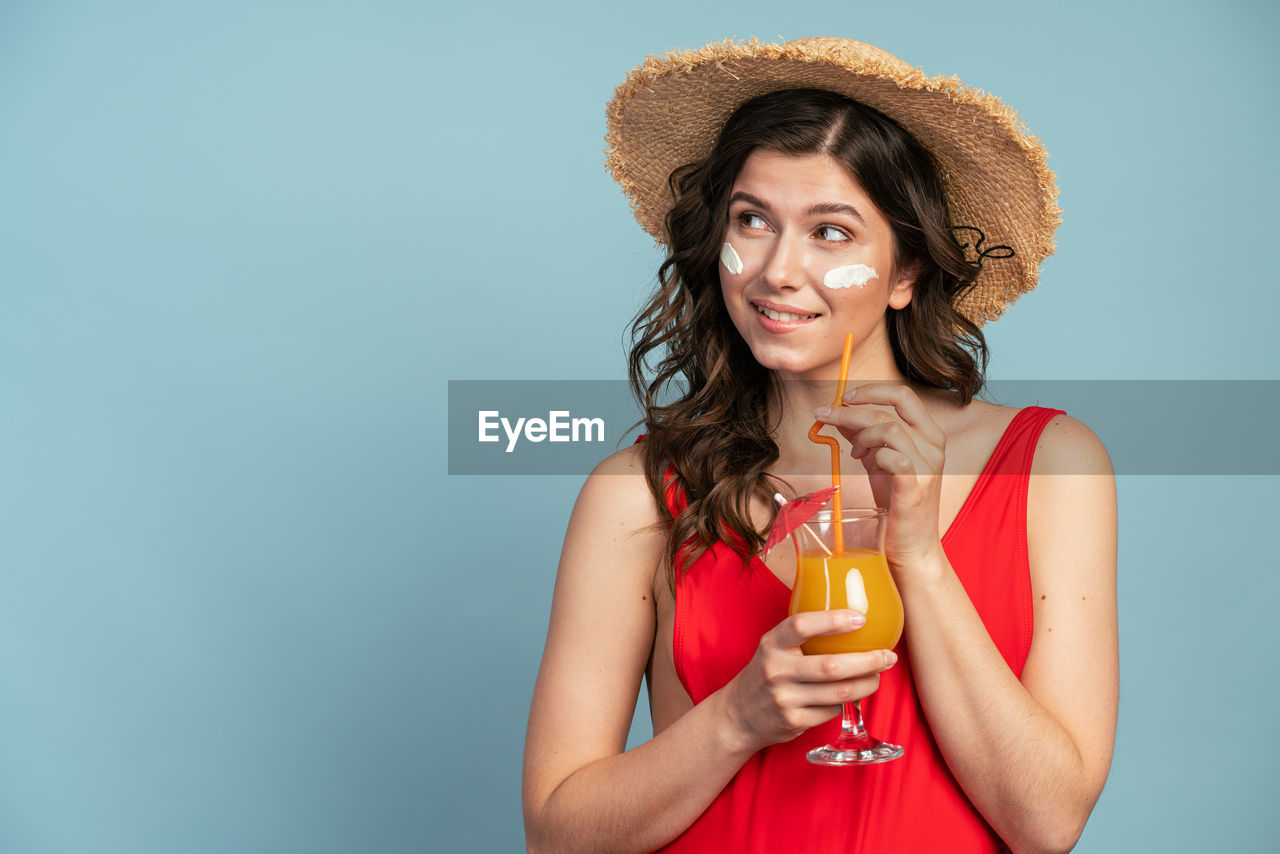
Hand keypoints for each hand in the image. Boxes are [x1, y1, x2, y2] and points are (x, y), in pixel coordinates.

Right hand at [719, 609, 896, 752]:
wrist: (738, 715)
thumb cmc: (766, 674)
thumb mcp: (773, 648)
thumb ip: (800, 636)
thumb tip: (850, 618)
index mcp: (772, 644)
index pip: (801, 625)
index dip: (833, 620)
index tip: (860, 618)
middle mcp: (777, 670)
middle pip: (832, 666)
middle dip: (867, 661)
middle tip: (888, 656)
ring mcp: (785, 698)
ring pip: (839, 692)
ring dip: (866, 684)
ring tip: (879, 675)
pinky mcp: (794, 721)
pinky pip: (832, 711)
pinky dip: (846, 702)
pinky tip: (852, 694)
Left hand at [815, 383, 946, 570]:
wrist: (911, 545)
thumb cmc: (896, 503)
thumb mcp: (877, 461)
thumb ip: (863, 436)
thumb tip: (837, 413)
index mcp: (929, 434)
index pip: (903, 395)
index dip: (871, 390)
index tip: (843, 396)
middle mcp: (934, 446)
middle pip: (892, 407)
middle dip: (853, 407)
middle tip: (825, 414)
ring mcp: (928, 465)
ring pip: (889, 428)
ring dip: (861, 434)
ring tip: (853, 451)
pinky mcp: (916, 486)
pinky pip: (893, 456)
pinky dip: (873, 454)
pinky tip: (864, 463)